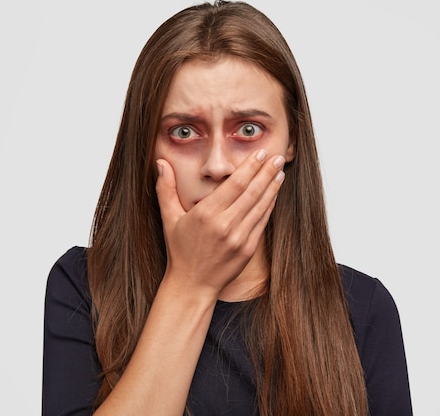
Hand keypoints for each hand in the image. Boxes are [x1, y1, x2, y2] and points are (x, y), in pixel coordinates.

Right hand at [155, 149, 284, 297]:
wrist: (193, 284)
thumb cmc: (180, 251)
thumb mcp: (169, 219)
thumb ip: (165, 189)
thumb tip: (161, 163)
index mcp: (206, 214)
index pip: (235, 184)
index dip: (250, 167)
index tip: (260, 154)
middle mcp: (225, 224)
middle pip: (252, 192)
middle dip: (266, 172)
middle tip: (276, 157)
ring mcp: (239, 238)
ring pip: (260, 206)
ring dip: (272, 187)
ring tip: (279, 171)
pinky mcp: (248, 249)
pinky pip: (262, 222)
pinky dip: (269, 206)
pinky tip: (274, 194)